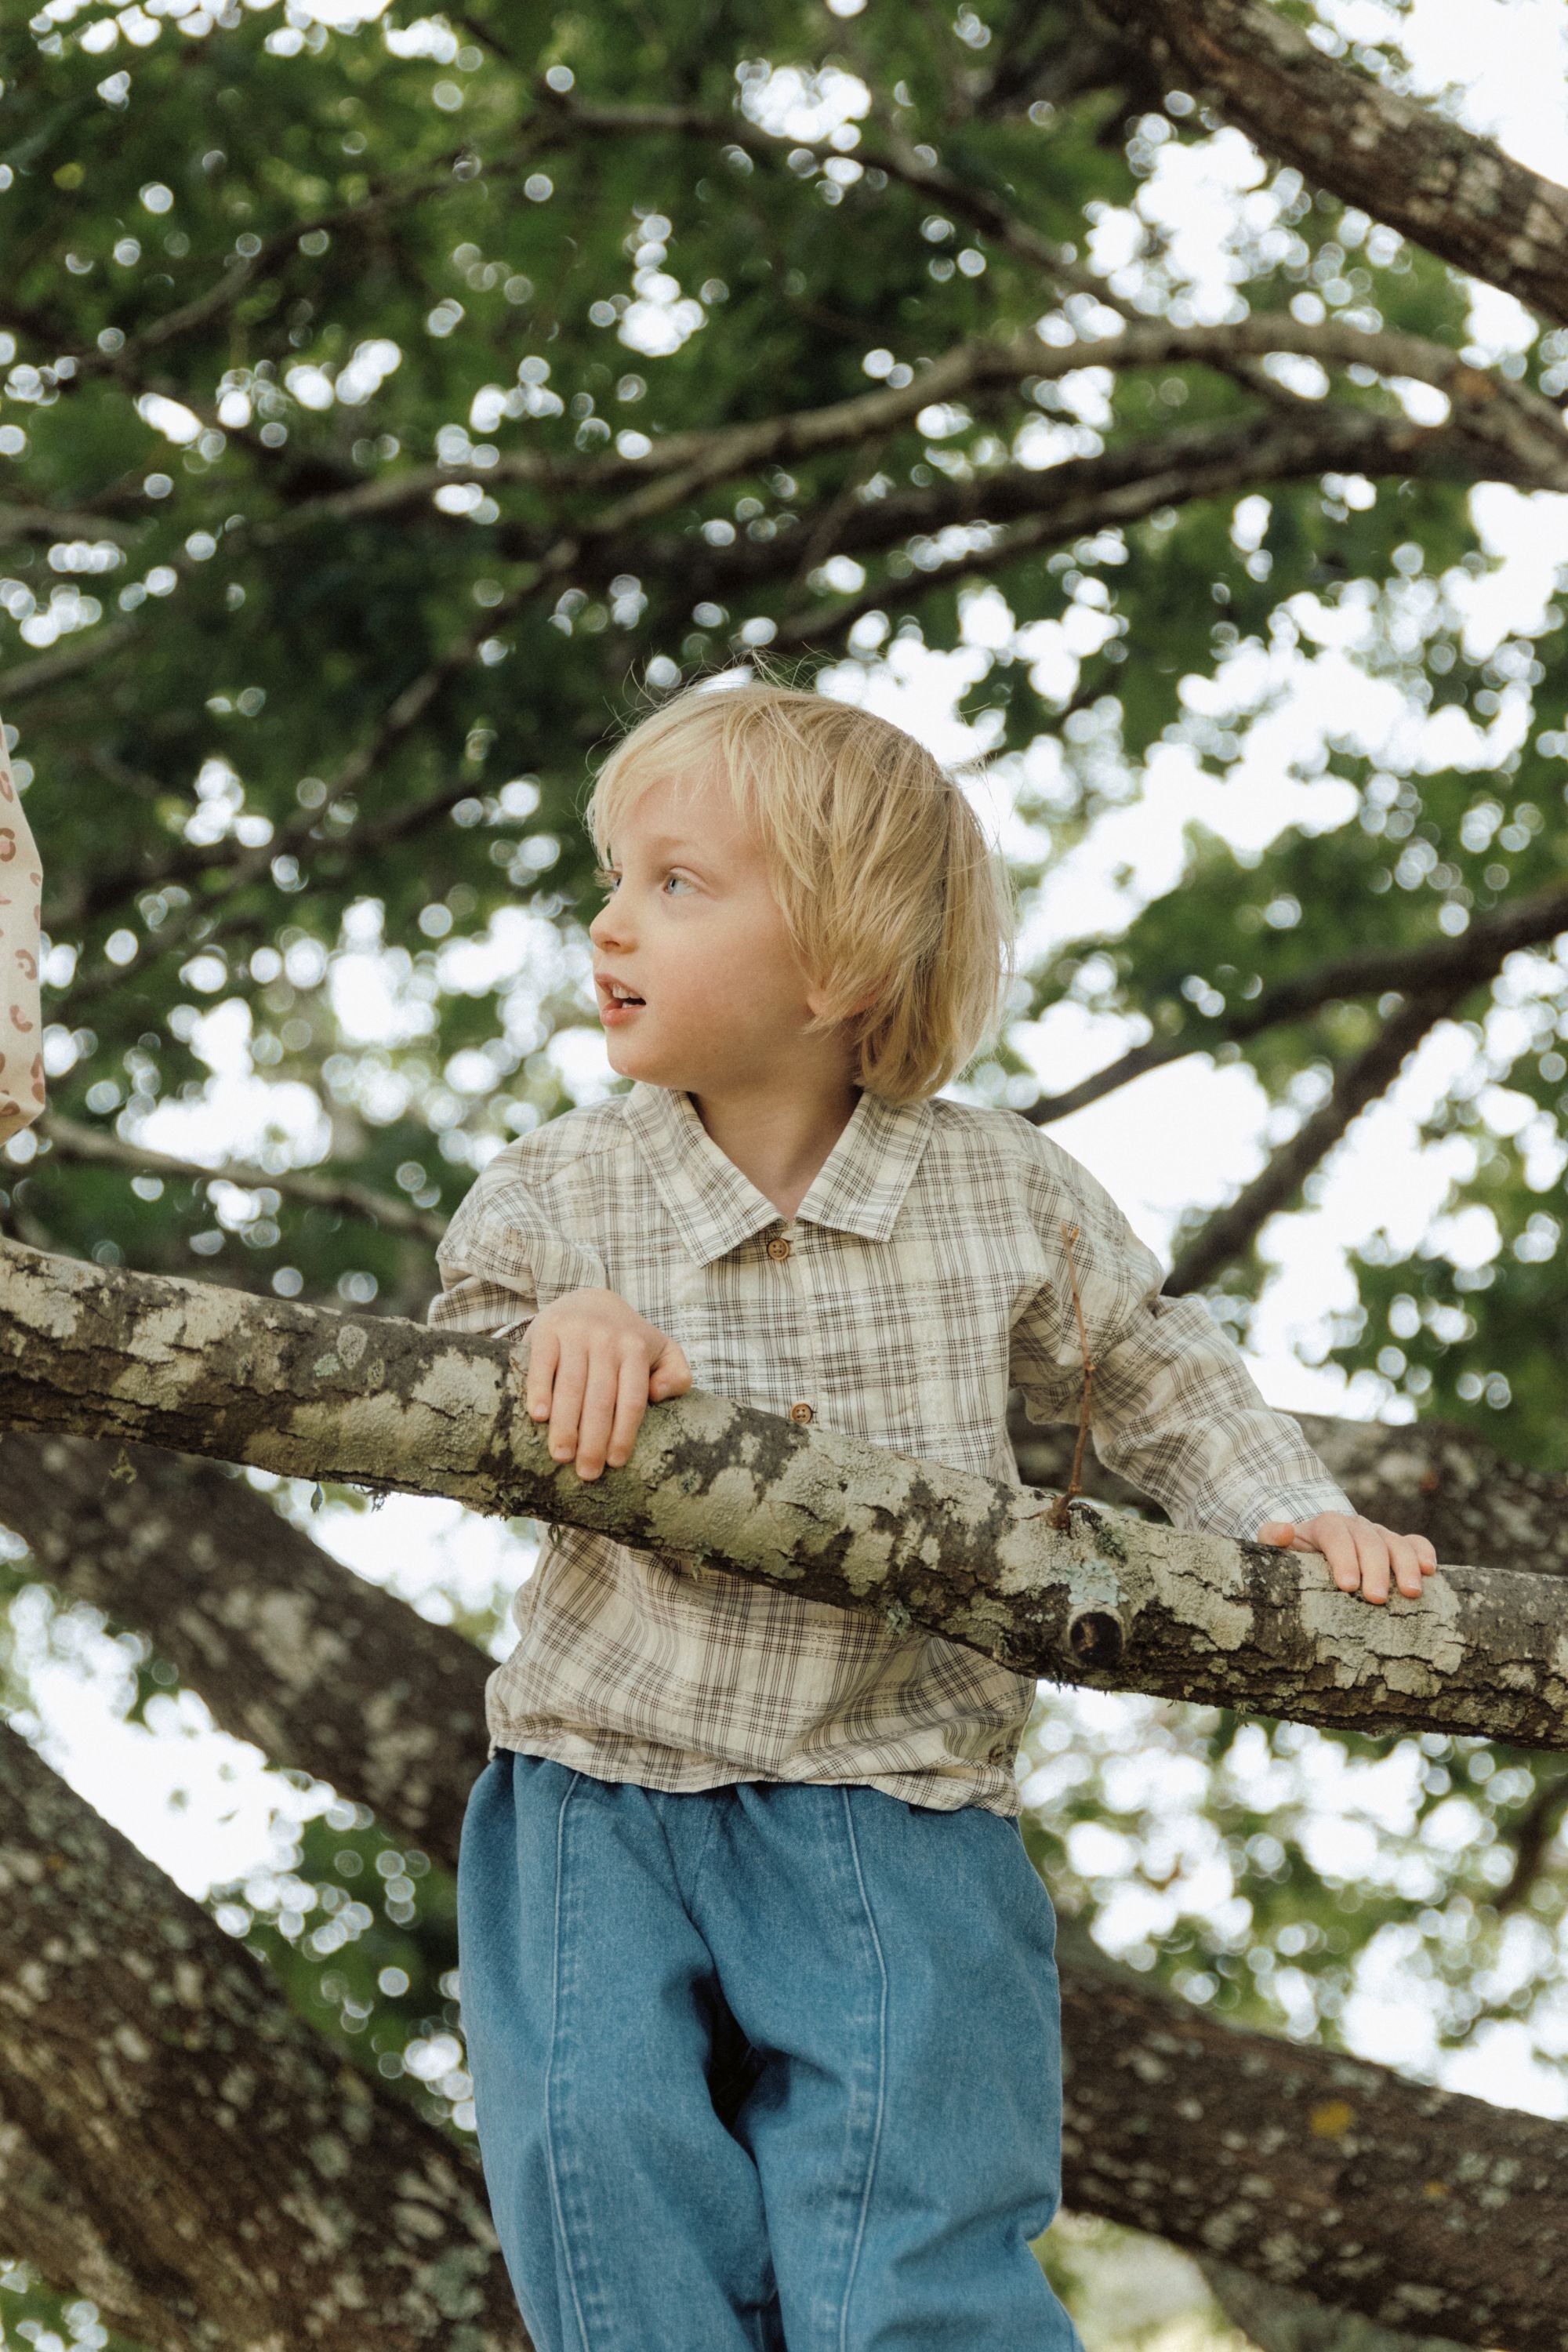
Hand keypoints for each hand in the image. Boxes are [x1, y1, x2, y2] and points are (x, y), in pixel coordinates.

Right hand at [513, 1287, 691, 1481]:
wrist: (589, 1299)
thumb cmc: (627, 1339)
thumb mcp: (663, 1350)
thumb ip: (677, 1374)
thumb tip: (658, 1394)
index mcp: (636, 1349)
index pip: (631, 1399)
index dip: (624, 1433)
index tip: (615, 1463)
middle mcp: (607, 1340)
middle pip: (600, 1398)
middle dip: (593, 1439)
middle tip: (587, 1472)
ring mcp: (576, 1334)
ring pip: (571, 1386)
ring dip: (566, 1424)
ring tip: (562, 1456)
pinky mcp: (548, 1330)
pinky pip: (543, 1364)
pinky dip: (540, 1390)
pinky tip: (538, 1416)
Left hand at [1256, 1510, 1437, 1604]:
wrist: (1312, 1545)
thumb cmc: (1295, 1554)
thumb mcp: (1277, 1547)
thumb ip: (1272, 1537)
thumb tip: (1286, 1531)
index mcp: (1325, 1525)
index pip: (1335, 1534)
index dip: (1343, 1558)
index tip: (1347, 1586)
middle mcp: (1355, 1526)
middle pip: (1369, 1541)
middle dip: (1375, 1569)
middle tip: (1377, 1599)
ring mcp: (1378, 1534)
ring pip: (1396, 1542)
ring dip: (1405, 1566)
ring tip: (1411, 1593)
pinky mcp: (1395, 1544)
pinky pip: (1415, 1542)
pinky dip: (1424, 1553)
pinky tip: (1430, 1571)